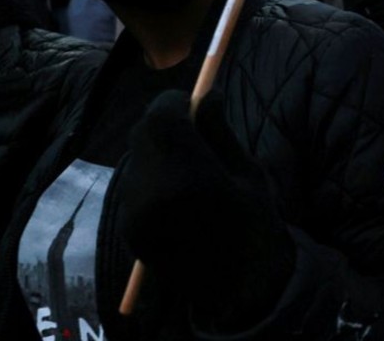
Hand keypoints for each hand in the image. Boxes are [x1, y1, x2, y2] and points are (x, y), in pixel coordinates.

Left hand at [118, 91, 292, 329]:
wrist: (239, 290)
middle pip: (143, 133)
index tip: (195, 101)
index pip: (161, 116)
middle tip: (193, 124)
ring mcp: (134, 213)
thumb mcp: (248, 173)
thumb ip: (220, 132)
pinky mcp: (128, 227)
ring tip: (191, 159)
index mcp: (187, 178)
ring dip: (158, 146)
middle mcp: (151, 193)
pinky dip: (154, 171)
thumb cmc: (255, 226)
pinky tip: (180, 186)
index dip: (176, 101)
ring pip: (137, 156)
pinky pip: (136, 181)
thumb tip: (208, 94)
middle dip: (164, 120)